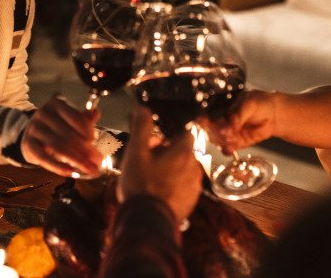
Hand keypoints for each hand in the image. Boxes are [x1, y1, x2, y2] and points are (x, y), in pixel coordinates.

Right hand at [21, 95, 102, 176]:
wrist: (33, 134)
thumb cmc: (56, 126)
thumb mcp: (70, 119)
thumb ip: (84, 119)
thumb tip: (96, 113)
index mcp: (56, 104)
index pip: (75, 117)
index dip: (87, 130)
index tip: (94, 141)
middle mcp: (43, 114)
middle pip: (68, 134)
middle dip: (85, 150)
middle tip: (96, 162)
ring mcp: (34, 129)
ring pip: (58, 147)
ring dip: (76, 160)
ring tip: (89, 169)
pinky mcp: (28, 144)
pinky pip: (44, 158)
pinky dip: (58, 167)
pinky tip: (70, 172)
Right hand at [118, 107, 201, 223]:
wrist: (147, 220)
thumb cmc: (141, 185)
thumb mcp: (136, 151)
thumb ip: (142, 127)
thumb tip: (143, 109)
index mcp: (183, 153)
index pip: (186, 133)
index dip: (170, 134)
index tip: (156, 141)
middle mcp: (194, 168)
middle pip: (184, 151)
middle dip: (168, 151)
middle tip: (148, 158)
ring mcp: (193, 187)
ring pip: (184, 169)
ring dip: (171, 169)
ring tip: (150, 176)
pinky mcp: (190, 202)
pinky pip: (183, 186)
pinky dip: (173, 185)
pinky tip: (156, 190)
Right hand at [199, 90, 277, 154]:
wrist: (274, 114)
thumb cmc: (259, 103)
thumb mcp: (248, 104)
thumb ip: (237, 116)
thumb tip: (226, 127)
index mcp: (219, 107)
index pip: (207, 115)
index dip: (205, 121)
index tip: (208, 124)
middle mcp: (220, 121)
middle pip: (210, 130)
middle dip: (216, 133)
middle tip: (226, 133)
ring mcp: (227, 133)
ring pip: (217, 140)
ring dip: (222, 142)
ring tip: (232, 139)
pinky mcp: (235, 143)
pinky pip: (227, 149)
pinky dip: (228, 150)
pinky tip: (231, 148)